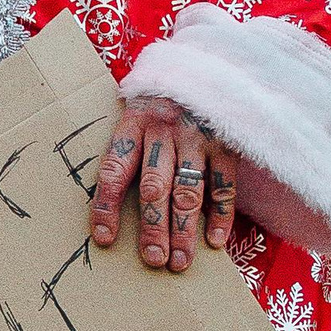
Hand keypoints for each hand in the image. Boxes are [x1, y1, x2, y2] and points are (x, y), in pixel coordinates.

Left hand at [87, 97, 240, 273]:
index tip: (105, 239)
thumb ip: (125, 152)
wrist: (203, 68)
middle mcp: (164, 132)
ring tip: (180, 262)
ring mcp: (197, 138)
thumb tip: (108, 207)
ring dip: (184, 230)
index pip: (114, 170)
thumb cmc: (160, 104)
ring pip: (188, 191)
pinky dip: (220, 215)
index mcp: (134, 125)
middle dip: (153, 228)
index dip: (107, 207)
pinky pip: (223, 185)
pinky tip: (214, 241)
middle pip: (155, 187)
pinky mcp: (225, 144)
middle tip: (153, 259)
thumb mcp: (135, 115)